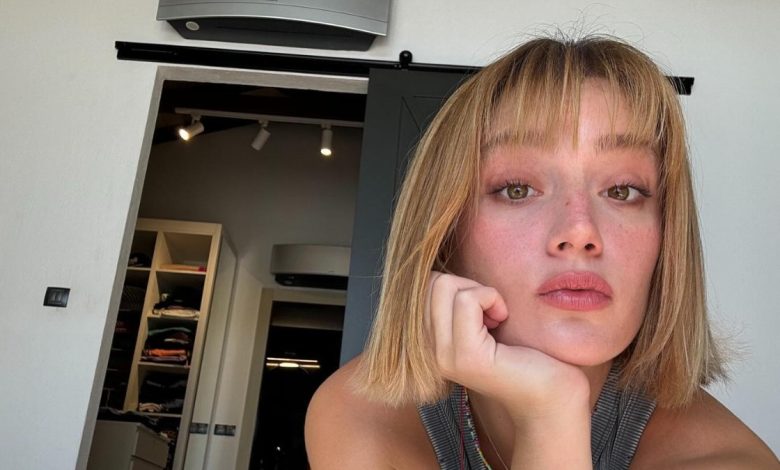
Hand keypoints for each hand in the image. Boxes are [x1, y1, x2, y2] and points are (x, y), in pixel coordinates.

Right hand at [425, 271, 590, 423]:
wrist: (552, 396)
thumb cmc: (523, 354)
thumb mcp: (478, 322)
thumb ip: (454, 304)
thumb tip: (442, 273)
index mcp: (429, 344)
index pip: (424, 287)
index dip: (457, 285)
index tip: (482, 309)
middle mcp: (429, 352)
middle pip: (432, 283)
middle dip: (468, 284)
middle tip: (491, 311)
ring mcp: (445, 357)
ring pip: (444, 287)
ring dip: (481, 292)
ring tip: (497, 318)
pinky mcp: (467, 356)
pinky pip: (467, 301)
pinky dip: (491, 298)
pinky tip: (503, 320)